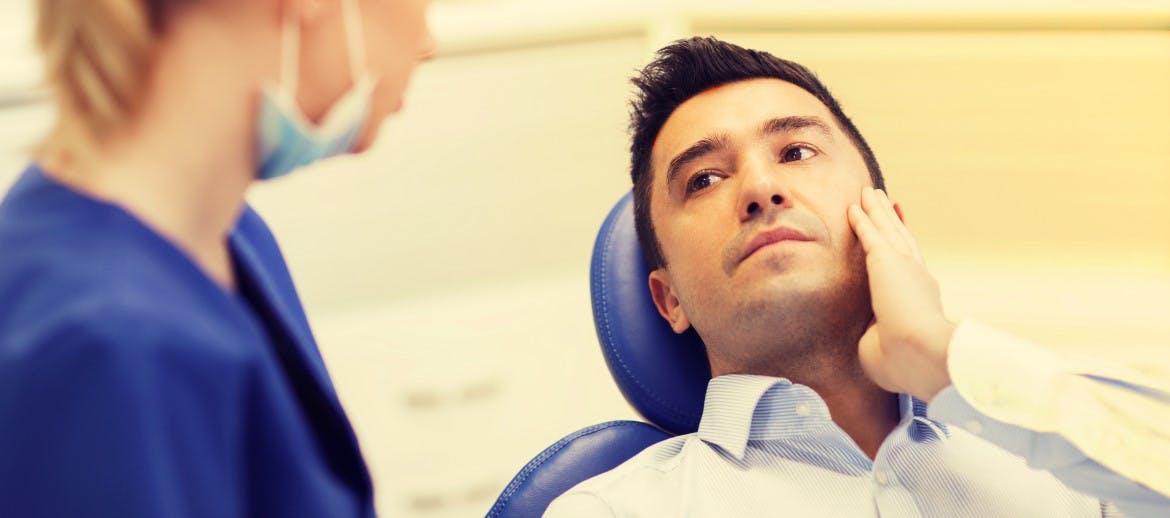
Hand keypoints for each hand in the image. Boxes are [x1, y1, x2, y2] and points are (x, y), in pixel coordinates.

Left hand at [847, 187, 955, 401]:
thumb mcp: (884, 349)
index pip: (908, 271)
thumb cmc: (903, 363)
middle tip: (885, 202)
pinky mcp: (885, 260)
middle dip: (892, 221)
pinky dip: (862, 218)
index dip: (903, 253)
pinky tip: (854, 206)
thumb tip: (871, 335)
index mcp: (918, 303)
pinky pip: (870, 234)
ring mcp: (902, 267)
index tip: (899, 239)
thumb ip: (876, 337)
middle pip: (901, 241)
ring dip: (877, 211)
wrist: (919, 352)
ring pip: (886, 230)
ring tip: (869, 193)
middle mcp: (915, 279)